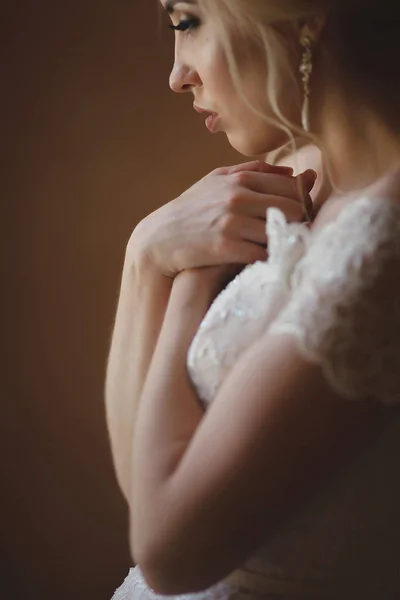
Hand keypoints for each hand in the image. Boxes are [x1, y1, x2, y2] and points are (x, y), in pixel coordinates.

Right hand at [128, 160, 315, 277]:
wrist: (160, 239)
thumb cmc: (191, 210)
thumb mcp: (216, 181)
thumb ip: (254, 172)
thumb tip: (293, 171)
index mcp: (240, 179)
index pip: (292, 186)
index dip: (304, 203)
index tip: (301, 216)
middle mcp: (239, 198)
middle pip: (295, 209)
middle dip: (300, 223)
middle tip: (298, 235)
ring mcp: (233, 222)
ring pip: (282, 232)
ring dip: (286, 242)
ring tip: (285, 249)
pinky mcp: (227, 247)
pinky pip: (264, 254)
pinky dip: (269, 259)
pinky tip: (267, 262)